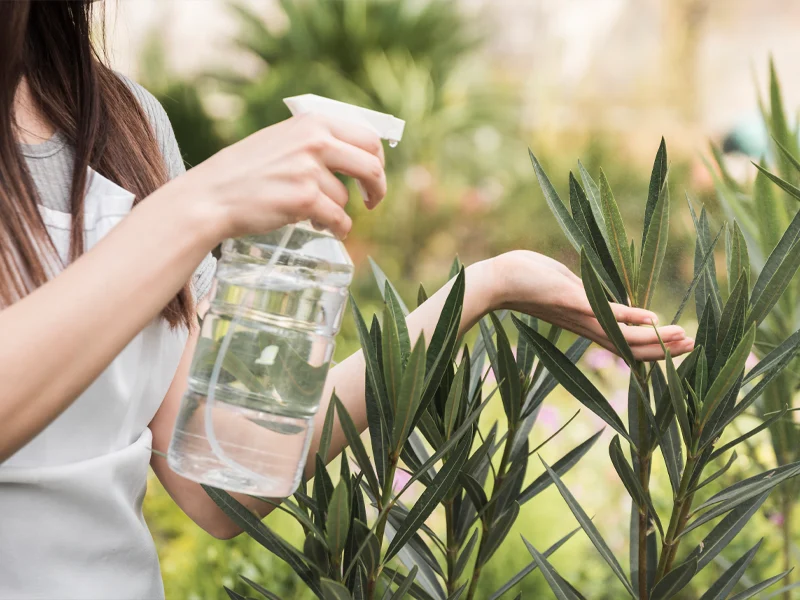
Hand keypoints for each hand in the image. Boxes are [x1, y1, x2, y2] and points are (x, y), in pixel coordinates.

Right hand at [180, 113, 386, 240]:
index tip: (374, 175)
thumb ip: (316, 142)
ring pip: (346, 199)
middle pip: (371, 166)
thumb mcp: (282, 140)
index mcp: (312, 122)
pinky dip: (335, 229)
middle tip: (373, 201)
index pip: (367, 136)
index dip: (378, 160)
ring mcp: (310, 170)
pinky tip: (321, 227)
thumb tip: (359, 155)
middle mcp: (315, 142)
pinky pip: (339, 220)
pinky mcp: (305, 199)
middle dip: (378, 188)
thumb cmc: (245, 171)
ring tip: (311, 213)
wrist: (212, 196)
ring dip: (334, 211)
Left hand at [486, 251, 693, 359]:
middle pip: (631, 347)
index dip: (653, 347)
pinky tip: (653, 320)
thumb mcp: (564, 286)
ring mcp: (580, 316)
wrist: (497, 280)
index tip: (680, 345)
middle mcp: (586, 326)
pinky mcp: (573, 302)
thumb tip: (595, 291)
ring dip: (656, 339)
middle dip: (664, 349)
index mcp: (585, 323)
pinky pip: (607, 314)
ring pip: (625, 336)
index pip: (625, 342)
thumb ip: (583, 292)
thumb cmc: (526, 277)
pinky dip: (631, 319)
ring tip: (685, 338)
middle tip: (694, 347)